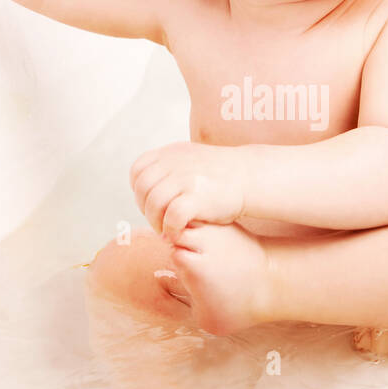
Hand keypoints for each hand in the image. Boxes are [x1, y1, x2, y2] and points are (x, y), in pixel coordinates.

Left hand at [130, 142, 246, 240]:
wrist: (249, 176)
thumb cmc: (220, 175)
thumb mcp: (190, 159)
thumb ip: (169, 167)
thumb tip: (145, 182)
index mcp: (170, 153)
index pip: (138, 171)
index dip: (139, 191)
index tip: (149, 204)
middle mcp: (175, 162)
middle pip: (142, 189)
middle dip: (145, 210)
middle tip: (157, 222)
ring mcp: (185, 178)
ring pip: (154, 204)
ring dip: (156, 222)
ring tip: (165, 231)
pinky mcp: (197, 196)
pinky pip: (172, 216)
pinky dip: (170, 229)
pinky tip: (176, 234)